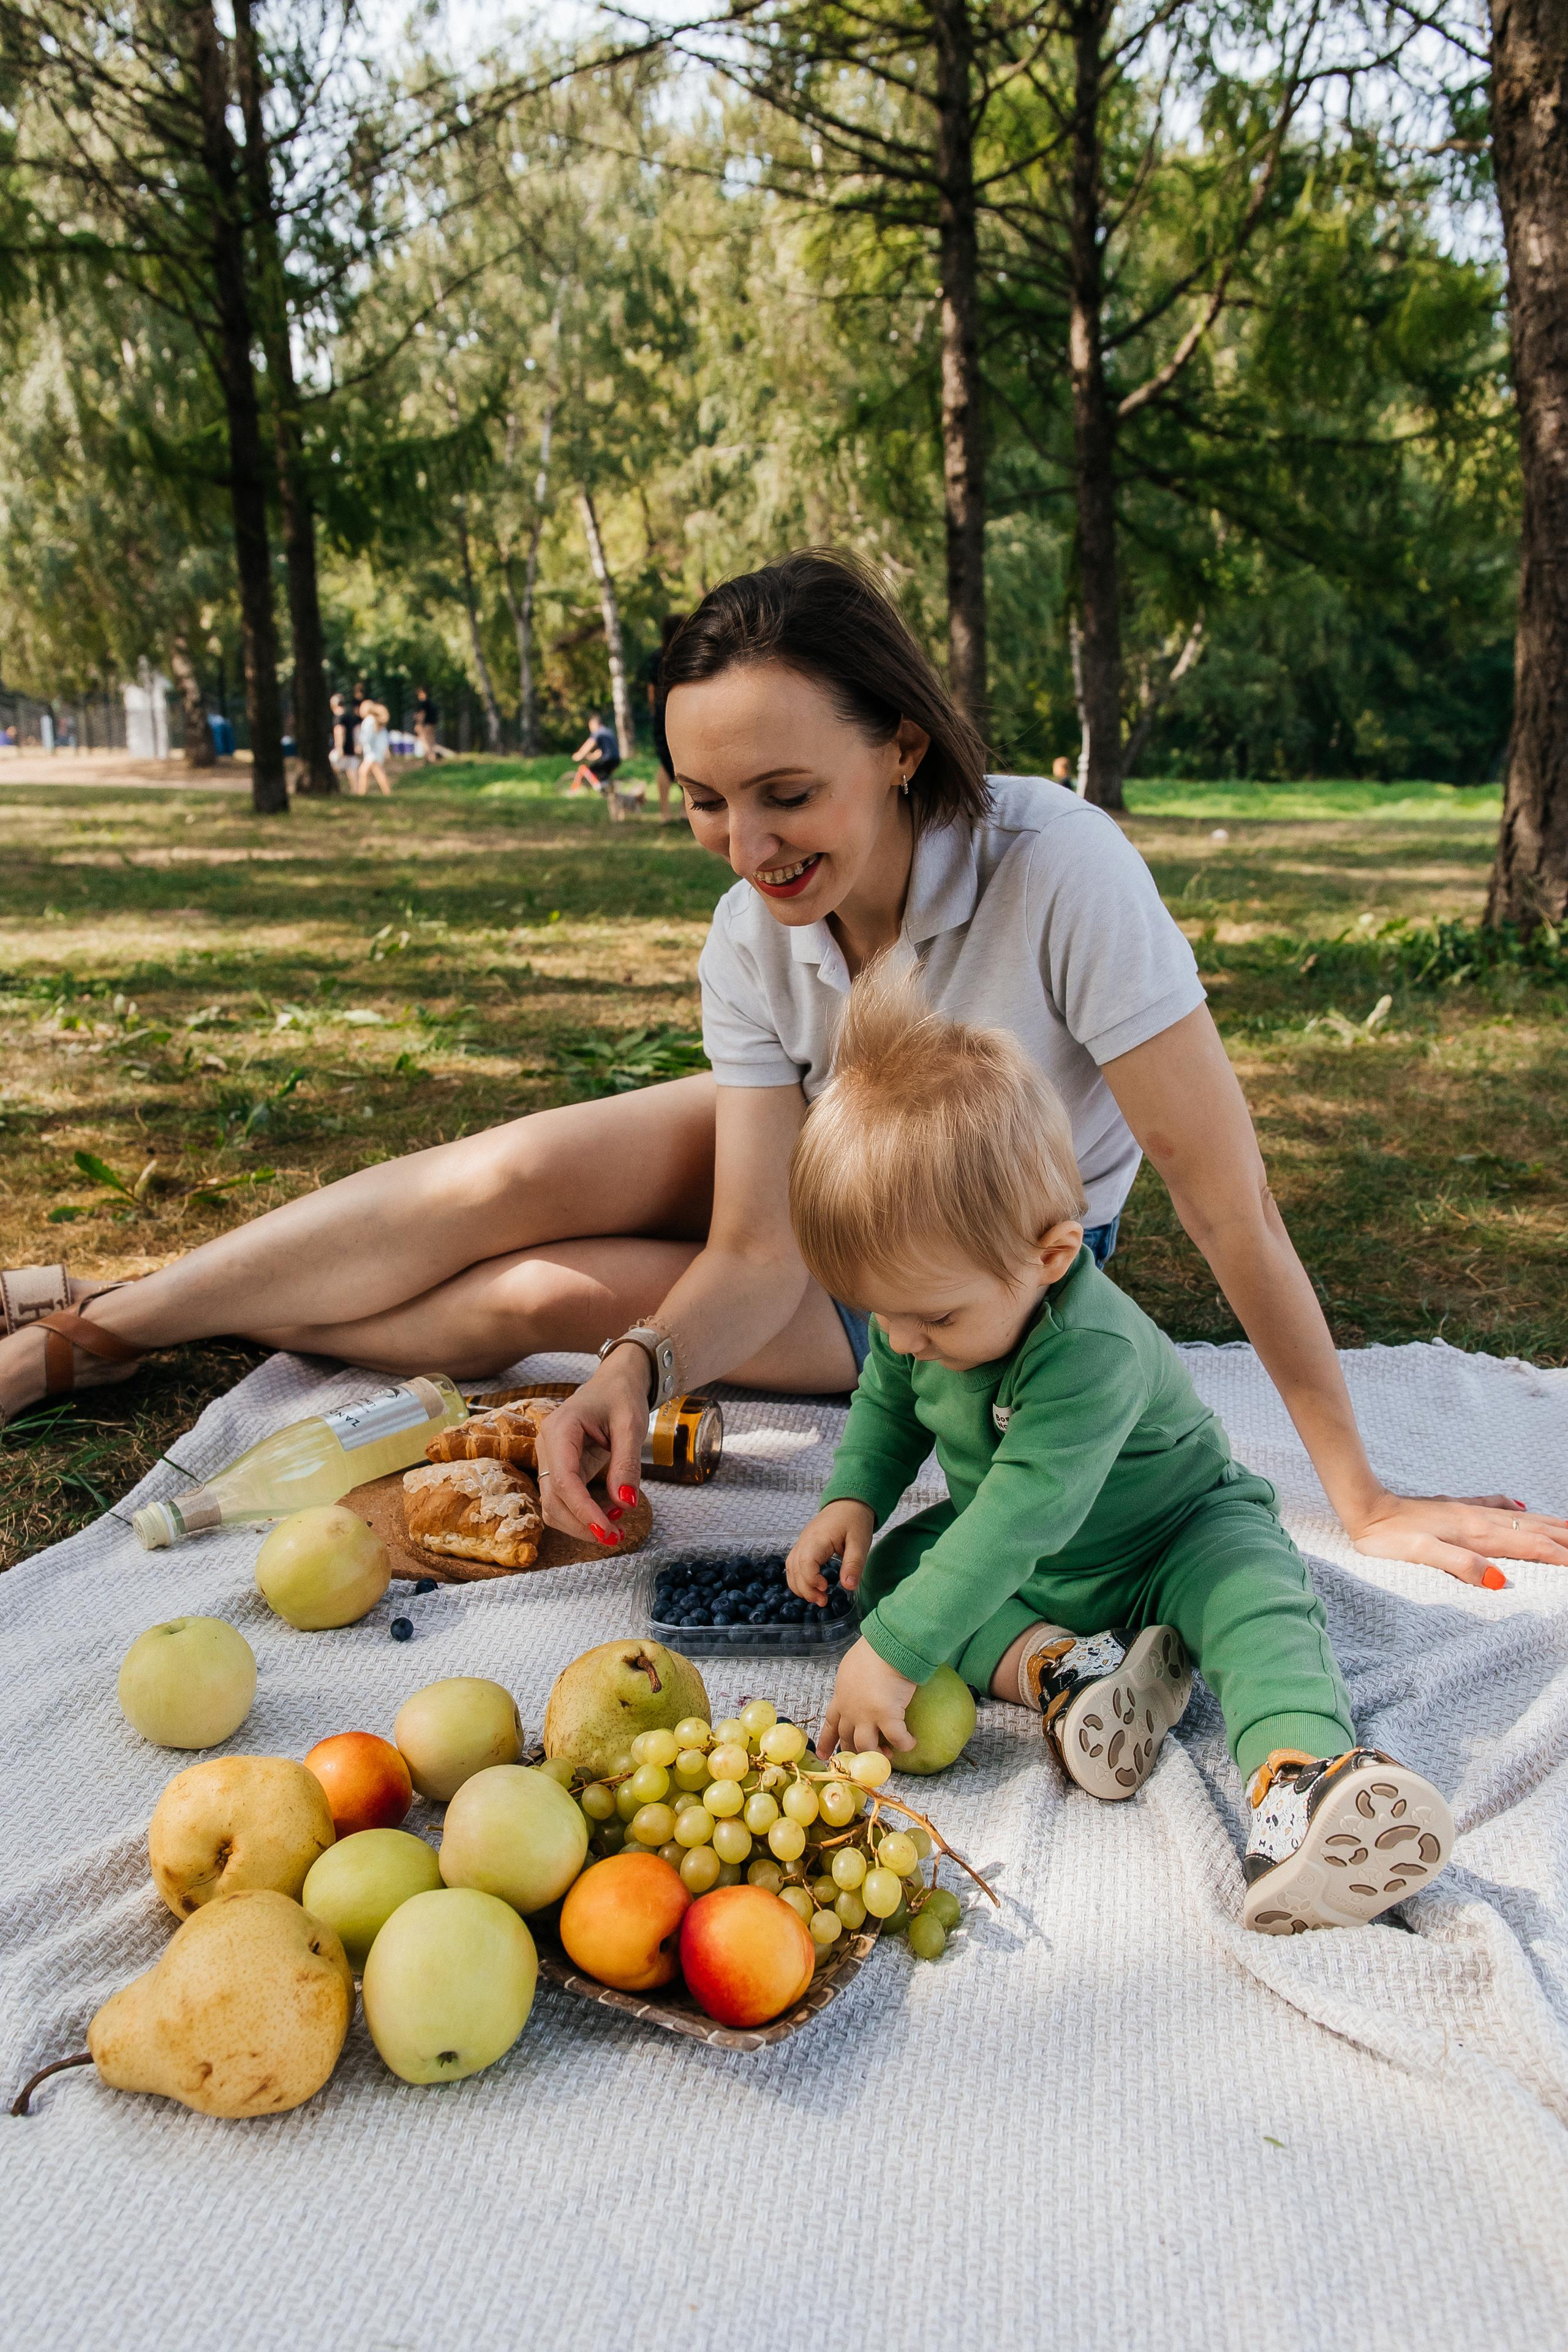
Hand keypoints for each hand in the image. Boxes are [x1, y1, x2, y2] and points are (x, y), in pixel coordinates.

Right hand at [533, 1351, 649, 1544]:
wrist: (615, 1383)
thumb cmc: (622, 1397)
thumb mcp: (631, 1425)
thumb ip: (626, 1464)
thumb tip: (625, 1504)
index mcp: (560, 1429)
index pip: (565, 1481)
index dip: (583, 1511)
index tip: (607, 1531)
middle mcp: (547, 1446)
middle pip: (553, 1500)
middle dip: (581, 1525)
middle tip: (616, 1538)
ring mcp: (550, 1458)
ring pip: (553, 1506)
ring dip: (579, 1524)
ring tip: (615, 1528)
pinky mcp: (560, 1469)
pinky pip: (563, 1500)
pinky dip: (581, 1515)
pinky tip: (607, 1515)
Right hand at [787, 1500, 873, 1604]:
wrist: (848, 1503)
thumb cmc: (855, 1520)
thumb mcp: (860, 1542)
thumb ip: (854, 1564)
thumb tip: (848, 1586)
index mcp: (818, 1538)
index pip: (804, 1562)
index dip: (811, 1579)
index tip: (826, 1588)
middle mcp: (804, 1541)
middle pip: (794, 1569)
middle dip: (806, 1589)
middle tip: (823, 1601)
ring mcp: (801, 1543)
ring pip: (790, 1568)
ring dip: (800, 1586)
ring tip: (817, 1598)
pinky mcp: (803, 1546)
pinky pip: (793, 1565)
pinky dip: (798, 1579)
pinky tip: (811, 1588)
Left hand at [818, 1637, 916, 1759]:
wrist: (888, 1646)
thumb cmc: (872, 1651)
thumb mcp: (850, 1669)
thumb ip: (850, 1684)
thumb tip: (857, 1688)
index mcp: (841, 1697)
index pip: (830, 1723)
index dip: (826, 1741)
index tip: (822, 1755)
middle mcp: (851, 1711)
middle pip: (847, 1738)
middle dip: (854, 1751)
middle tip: (863, 1759)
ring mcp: (868, 1716)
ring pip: (867, 1746)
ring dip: (877, 1753)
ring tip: (888, 1754)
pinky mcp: (888, 1717)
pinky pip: (898, 1739)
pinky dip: (905, 1743)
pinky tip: (911, 1742)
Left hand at [1348, 1489, 1567, 1587]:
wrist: (1366, 1508)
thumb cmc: (1389, 1537)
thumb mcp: (1422, 1555)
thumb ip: (1460, 1565)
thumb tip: (1499, 1580)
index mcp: (1476, 1534)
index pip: (1530, 1547)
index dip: (1560, 1557)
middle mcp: (1478, 1520)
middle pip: (1534, 1530)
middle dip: (1565, 1539)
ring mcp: (1468, 1511)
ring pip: (1520, 1518)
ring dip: (1549, 1524)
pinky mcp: (1455, 1507)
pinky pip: (1495, 1506)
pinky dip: (1515, 1509)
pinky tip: (1521, 1507)